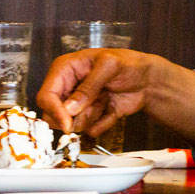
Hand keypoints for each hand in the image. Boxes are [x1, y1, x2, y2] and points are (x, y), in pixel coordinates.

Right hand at [37, 48, 160, 135]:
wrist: (148, 79)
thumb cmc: (129, 64)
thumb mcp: (109, 67)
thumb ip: (88, 87)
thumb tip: (69, 108)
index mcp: (65, 70)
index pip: (46, 96)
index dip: (54, 111)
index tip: (67, 124)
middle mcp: (68, 88)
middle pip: (54, 115)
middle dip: (76, 115)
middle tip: (96, 101)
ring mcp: (79, 104)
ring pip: (74, 125)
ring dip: (93, 115)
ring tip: (106, 97)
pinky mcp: (91, 116)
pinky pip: (91, 130)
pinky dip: (104, 121)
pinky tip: (112, 106)